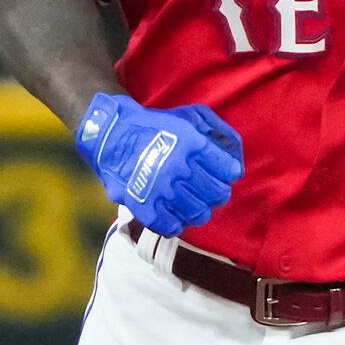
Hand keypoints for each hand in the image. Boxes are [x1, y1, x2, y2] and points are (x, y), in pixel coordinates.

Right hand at [76, 94, 243, 237]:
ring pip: (199, 213)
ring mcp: (160, 189)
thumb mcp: (188, 117)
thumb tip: (235, 160)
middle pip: (218, 194)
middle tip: (208, 189)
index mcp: (191, 143)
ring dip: (200, 209)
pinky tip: (174, 212)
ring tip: (191, 200)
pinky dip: (177, 223)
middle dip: (217, 192)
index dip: (229, 172)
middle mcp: (177, 167)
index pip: (229, 170)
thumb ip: (215, 132)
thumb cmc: (154, 127)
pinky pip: (173, 227)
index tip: (222, 171)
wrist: (110, 135)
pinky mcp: (144, 206)